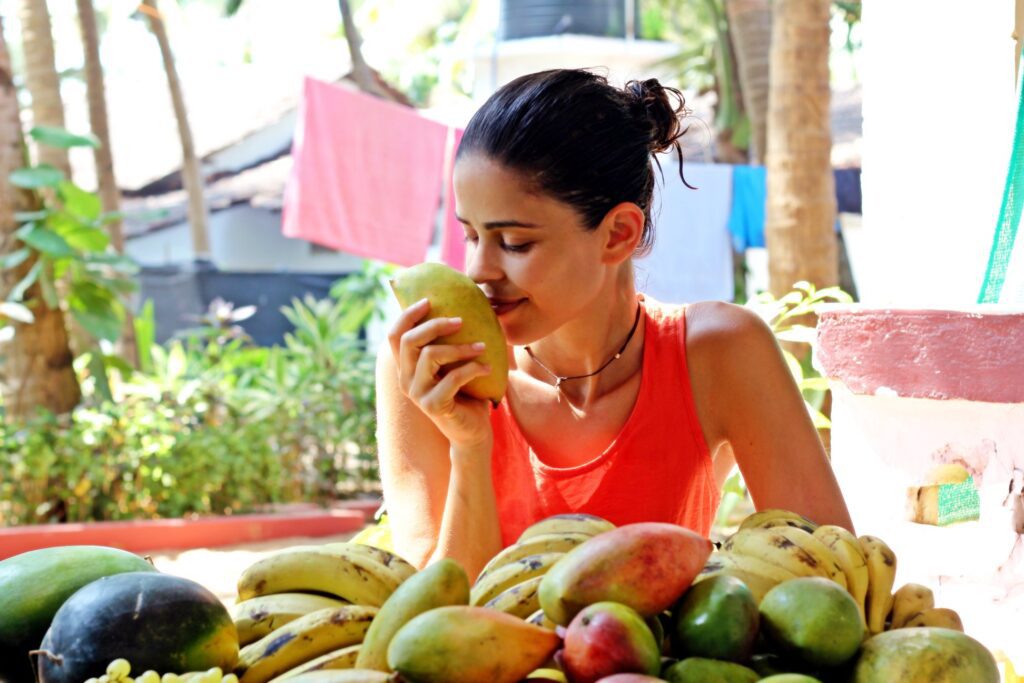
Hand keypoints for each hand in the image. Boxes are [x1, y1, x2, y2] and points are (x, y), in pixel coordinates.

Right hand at [387, 298, 494, 449]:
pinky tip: (487, 367)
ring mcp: (417, 394)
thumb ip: (448, 343)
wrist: (472, 431)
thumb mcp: (453, 364)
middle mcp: (406, 380)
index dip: (407, 315)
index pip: (394, 335)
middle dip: (435, 324)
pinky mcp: (433, 406)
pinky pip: (453, 377)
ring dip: (460, 347)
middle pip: (408, 340)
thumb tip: (462, 306)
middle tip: (460, 320)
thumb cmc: (466, 393)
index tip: (429, 300)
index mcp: (406, 368)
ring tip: (482, 346)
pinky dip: (473, 368)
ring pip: (430, 355)